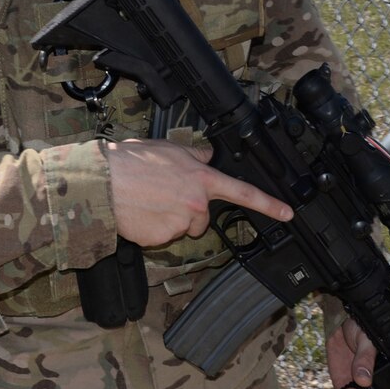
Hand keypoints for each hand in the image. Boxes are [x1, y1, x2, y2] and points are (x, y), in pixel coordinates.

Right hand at [104, 138, 292, 247]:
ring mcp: (179, 223)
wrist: (102, 183)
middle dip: (187, 210)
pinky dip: (153, 230)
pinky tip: (140, 214)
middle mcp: (196, 203)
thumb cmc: (130, 163)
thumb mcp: (169, 149)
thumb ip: (195, 156)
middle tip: (162, 194)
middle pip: (202, 217)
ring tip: (147, 201)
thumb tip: (208, 157)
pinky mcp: (162, 239)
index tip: (287, 213)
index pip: (243, 192)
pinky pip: (162, 238)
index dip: (269, 204)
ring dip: (169, 220)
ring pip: (181, 228)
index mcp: (201, 179)